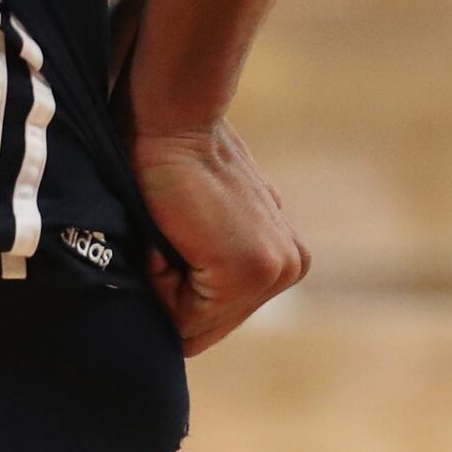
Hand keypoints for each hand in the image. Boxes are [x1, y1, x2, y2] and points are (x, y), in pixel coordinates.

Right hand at [129, 117, 308, 354]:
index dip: (173, 291)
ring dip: (166, 286)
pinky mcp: (253, 270)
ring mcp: (277, 271)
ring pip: (193, 325)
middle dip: (173, 295)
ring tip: (172, 233)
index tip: (173, 238)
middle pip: (207, 328)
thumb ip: (213, 264)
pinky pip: (185, 316)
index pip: (214, 319)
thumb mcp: (210, 225)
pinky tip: (171, 234)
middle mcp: (289, 269)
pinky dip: (161, 280)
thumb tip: (182, 314)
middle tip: (170, 236)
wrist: (174, 123)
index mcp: (284, 260)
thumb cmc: (175, 169)